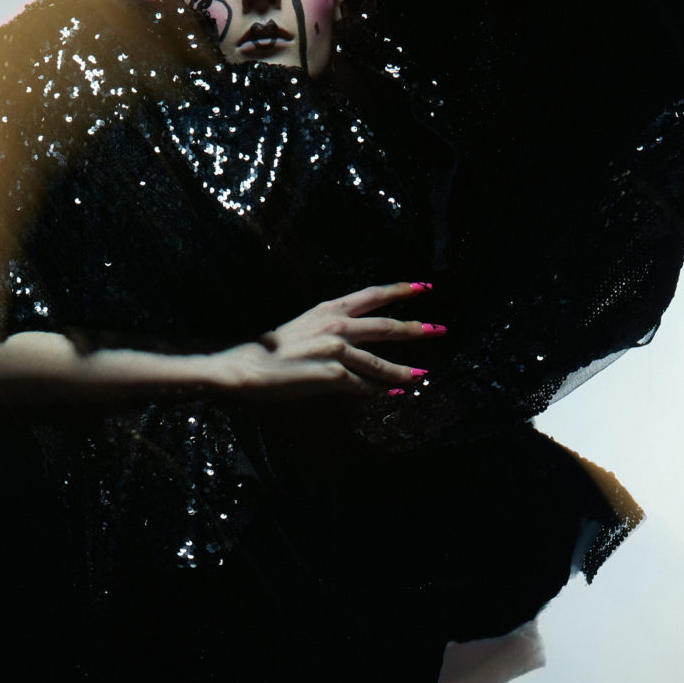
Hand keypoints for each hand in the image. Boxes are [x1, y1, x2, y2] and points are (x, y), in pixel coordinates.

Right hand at [215, 283, 442, 400]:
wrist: (244, 366)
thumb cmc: (268, 351)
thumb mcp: (303, 328)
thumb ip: (329, 330)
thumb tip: (352, 342)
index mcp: (329, 309)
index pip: (373, 295)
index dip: (401, 290)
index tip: (424, 287)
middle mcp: (337, 325)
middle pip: (387, 326)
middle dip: (416, 329)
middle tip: (438, 330)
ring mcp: (337, 349)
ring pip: (381, 363)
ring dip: (405, 371)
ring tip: (422, 375)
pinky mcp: (333, 375)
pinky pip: (364, 387)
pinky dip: (380, 393)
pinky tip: (394, 395)